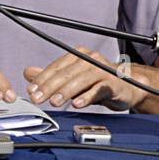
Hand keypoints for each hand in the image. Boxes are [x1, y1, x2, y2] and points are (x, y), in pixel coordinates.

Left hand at [24, 47, 145, 110]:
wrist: (130, 87)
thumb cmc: (100, 83)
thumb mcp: (73, 80)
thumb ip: (51, 77)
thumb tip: (28, 73)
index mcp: (78, 55)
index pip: (56, 67)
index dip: (42, 79)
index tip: (31, 92)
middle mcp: (90, 59)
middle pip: (66, 73)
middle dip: (49, 87)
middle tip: (37, 99)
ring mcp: (103, 70)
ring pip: (80, 80)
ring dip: (65, 92)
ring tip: (54, 102)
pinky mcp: (114, 82)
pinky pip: (99, 88)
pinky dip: (87, 96)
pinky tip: (77, 103)